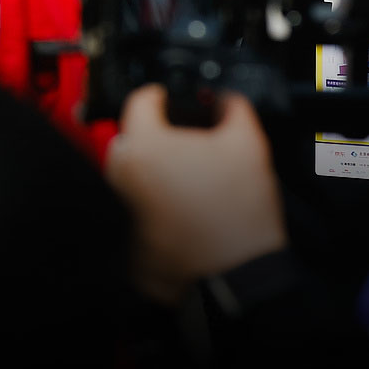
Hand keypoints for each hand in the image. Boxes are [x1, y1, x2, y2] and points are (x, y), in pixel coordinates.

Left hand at [105, 85, 287, 304]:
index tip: (174, 98)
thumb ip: (232, 107)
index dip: (162, 94)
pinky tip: (184, 203)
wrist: (239, 273)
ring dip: (154, 165)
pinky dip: (153, 196)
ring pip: (133, 169)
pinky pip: (136, 200)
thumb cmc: (240, 213)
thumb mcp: (248, 145)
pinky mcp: (128, 231)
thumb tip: (224, 97)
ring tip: (191, 175)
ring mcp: (121, 204)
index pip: (140, 100)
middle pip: (132, 135)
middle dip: (157, 133)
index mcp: (145, 145)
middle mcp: (122, 173)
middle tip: (189, 141)